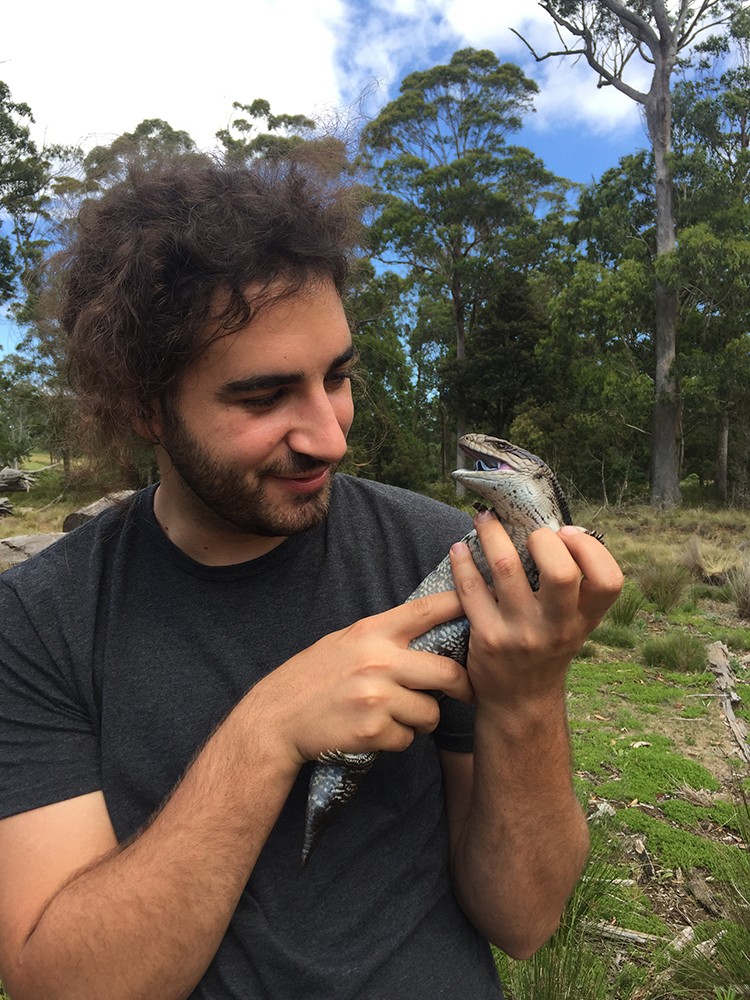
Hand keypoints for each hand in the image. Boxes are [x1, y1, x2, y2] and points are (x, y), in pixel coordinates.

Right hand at [242, 589, 474, 770]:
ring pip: (430, 712)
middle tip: (465, 693)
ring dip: (422, 718)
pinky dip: (398, 739)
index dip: (462, 603)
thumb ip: (385, 636)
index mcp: (372, 631)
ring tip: (395, 714)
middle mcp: (378, 660)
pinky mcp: (372, 731)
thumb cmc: (314, 677)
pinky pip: (408, 738)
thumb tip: (432, 626)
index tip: (487, 600)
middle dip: (462, 687)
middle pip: (447, 672)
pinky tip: (375, 731)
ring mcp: (376, 697)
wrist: (276, 718)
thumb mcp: (347, 641)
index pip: (427, 610)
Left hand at [449, 513, 622, 709]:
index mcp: (584, 619)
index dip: (591, 549)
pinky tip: (459, 550)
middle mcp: (557, 627)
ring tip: (484, 519)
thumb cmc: (547, 650)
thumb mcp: (573, 624)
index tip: (568, 534)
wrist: (519, 702)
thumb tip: (555, 528)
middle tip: (529, 533)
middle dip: (543, 539)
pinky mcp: (487, 638)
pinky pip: (471, 588)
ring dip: (492, 534)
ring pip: (506, 568)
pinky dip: (462, 562)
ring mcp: (521, 633)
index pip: (609, 580)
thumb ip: (574, 587)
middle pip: (561, 573)